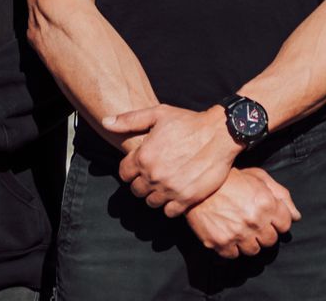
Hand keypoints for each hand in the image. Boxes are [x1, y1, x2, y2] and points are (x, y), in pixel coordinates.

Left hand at [109, 104, 240, 215]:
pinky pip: (169, 212)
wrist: (220, 133)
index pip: (124, 174)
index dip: (130, 170)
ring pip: (151, 202)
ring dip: (155, 195)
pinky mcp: (187, 199)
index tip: (140, 166)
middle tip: (154, 175)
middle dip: (142, 183)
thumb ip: (129, 120)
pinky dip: (170, 206)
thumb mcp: (158, 114)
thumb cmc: (189, 122)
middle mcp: (154, 175)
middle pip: (136, 190)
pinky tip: (176, 193)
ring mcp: (170, 189)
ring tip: (165, 184)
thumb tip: (105, 122)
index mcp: (143, 156)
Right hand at [184, 167, 300, 258]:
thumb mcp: (259, 178)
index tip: (269, 218)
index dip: (278, 221)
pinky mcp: (220, 243)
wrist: (199, 183)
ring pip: (253, 251)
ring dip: (249, 242)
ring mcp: (237, 234)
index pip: (285, 225)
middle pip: (270, 241)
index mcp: (266, 203)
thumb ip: (281, 196)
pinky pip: (234, 255)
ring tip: (241, 229)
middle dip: (265, 233)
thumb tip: (296, 216)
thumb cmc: (232, 179)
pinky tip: (228, 234)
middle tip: (254, 224)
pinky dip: (232, 247)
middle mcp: (254, 221)